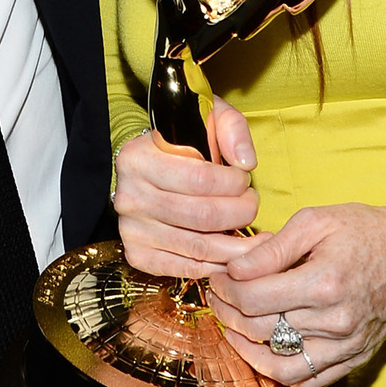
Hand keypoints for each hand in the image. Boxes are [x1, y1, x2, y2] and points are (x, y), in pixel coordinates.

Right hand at [113, 97, 257, 278]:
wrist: (146, 166)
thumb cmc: (181, 143)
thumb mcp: (206, 118)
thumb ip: (231, 129)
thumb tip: (246, 163)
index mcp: (138, 157)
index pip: (201, 179)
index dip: (235, 183)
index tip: (245, 179)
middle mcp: (129, 196)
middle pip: (203, 216)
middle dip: (241, 213)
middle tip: (252, 205)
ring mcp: (131, 229)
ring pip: (198, 246)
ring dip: (236, 245)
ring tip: (256, 237)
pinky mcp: (137, 254)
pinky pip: (185, 268)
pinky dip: (215, 265)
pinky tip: (233, 256)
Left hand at [206, 198, 385, 386]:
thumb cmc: (366, 231)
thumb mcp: (316, 221)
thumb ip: (272, 248)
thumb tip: (234, 269)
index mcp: (325, 281)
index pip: (254, 297)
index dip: (225, 287)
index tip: (217, 276)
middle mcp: (337, 320)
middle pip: (261, 328)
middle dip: (228, 311)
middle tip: (218, 295)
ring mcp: (347, 345)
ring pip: (278, 363)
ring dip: (244, 348)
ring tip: (232, 326)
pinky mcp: (355, 359)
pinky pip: (306, 380)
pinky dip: (277, 371)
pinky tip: (261, 349)